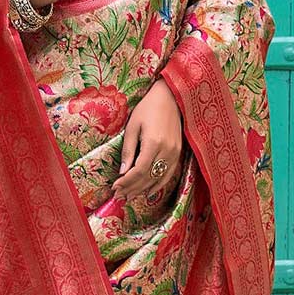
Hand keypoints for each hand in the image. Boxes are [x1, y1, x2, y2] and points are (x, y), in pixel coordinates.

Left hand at [112, 79, 182, 201]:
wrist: (170, 98)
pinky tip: (148, 192)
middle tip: (119, 196)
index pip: (139, 171)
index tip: (115, 187)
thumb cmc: (148, 109)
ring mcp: (175, 153)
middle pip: (148, 177)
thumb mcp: (133, 126)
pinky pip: (168, 174)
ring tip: (129, 197)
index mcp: (153, 143)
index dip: (127, 182)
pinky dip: (158, 185)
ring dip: (142, 189)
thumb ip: (128, 150)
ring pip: (158, 178)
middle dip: (132, 188)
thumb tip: (122, 171)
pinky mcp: (178, 153)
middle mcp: (166, 151)